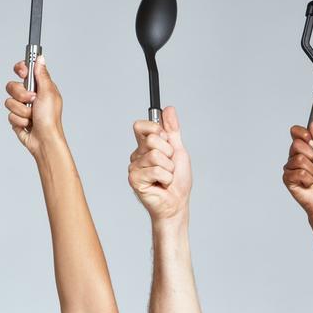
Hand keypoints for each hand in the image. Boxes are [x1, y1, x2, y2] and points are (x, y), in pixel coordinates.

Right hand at [5, 55, 63, 156]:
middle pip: (12, 85)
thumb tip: (40, 58)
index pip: (25, 70)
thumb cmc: (50, 118)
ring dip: (21, 110)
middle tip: (32, 100)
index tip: (22, 73)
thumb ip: (42, 75)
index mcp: (39, 86)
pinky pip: (9, 114)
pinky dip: (19, 120)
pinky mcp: (16, 117)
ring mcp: (22, 106)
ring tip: (31, 116)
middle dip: (21, 95)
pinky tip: (28, 124)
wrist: (44, 140)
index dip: (21, 69)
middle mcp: (29, 95)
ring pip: (9, 101)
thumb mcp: (48, 93)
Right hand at [128, 107, 190, 222]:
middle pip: (152, 139)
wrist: (177, 204)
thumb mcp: (178, 151)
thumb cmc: (177, 181)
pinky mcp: (134, 179)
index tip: (165, 139)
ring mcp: (134, 167)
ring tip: (166, 177)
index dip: (155, 128)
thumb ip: (172, 130)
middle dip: (168, 152)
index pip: (141, 125)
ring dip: (169, 168)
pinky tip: (161, 185)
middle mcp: (137, 154)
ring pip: (156, 156)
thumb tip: (169, 109)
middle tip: (168, 165)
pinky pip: (155, 170)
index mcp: (145, 146)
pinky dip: (166, 178)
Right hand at [283, 123, 312, 216]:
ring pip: (299, 160)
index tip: (310, 139)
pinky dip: (307, 179)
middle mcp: (294, 156)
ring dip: (311, 170)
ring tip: (312, 176)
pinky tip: (307, 183)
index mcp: (303, 149)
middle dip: (311, 155)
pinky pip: (298, 173)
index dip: (302, 133)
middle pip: (296, 145)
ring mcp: (289, 167)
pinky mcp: (287, 178)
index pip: (295, 133)